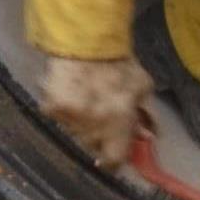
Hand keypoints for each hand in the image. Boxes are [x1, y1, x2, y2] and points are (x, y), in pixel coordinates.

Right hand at [41, 52, 151, 170]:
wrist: (84, 39)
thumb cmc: (118, 63)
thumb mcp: (142, 87)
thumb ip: (146, 115)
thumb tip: (150, 136)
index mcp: (117, 122)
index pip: (114, 160)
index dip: (114, 160)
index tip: (114, 154)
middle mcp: (91, 126)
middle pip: (93, 146)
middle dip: (99, 136)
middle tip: (102, 116)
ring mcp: (68, 119)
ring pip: (74, 134)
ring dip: (81, 124)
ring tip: (86, 100)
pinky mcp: (50, 109)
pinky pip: (58, 120)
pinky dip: (63, 112)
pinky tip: (70, 94)